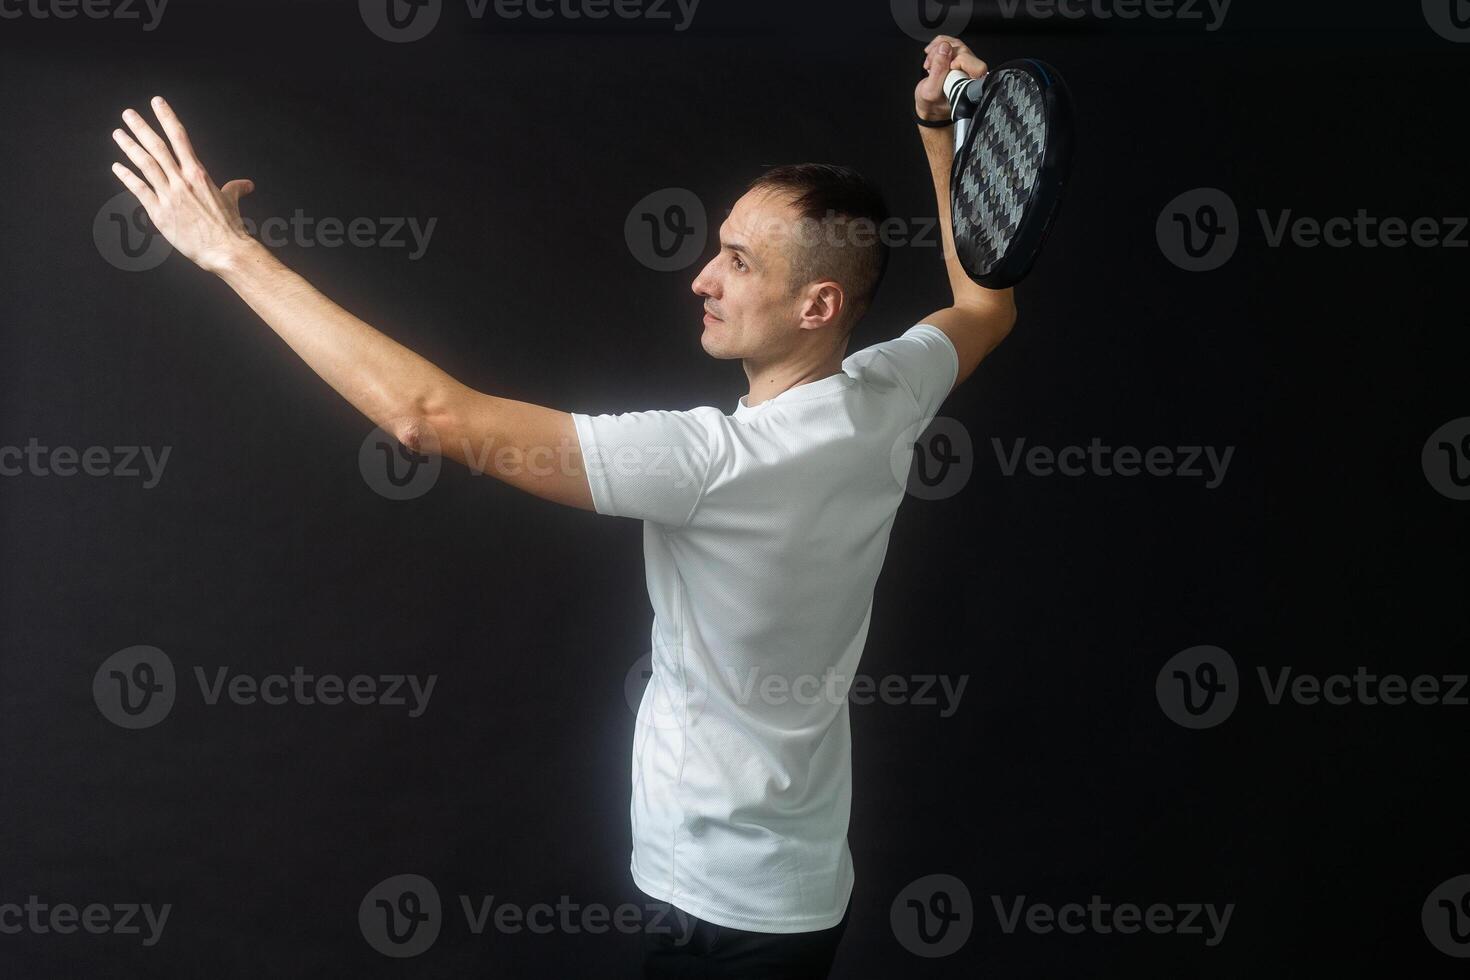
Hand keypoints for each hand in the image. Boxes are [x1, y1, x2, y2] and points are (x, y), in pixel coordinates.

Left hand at [110, 97, 256, 273]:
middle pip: (157, 147)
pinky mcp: (159, 213)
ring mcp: (168, 196)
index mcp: (198, 174)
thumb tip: (246, 185)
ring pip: (145, 164)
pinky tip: (118, 167)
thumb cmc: (230, 227)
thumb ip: (235, 189)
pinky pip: (139, 190)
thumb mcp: (232, 202)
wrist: (225, 249)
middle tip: (127, 113)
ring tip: (118, 134)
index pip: (180, 138)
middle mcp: (181, 180)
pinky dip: (127, 177)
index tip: (157, 103)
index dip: (167, 118)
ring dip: (130, 147)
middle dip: (141, 128)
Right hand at [915, 36, 988, 122]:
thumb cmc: (931, 104)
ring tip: (929, 63)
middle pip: (963, 51)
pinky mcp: (958, 58)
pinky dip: (937, 46)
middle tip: (930, 65)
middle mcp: (971, 75)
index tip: (947, 68)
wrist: (928, 105)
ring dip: (938, 50)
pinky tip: (931, 56)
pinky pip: (951, 43)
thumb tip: (945, 48)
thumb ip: (938, 71)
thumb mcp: (929, 92)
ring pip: (956, 45)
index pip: (974, 65)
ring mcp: (965, 65)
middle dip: (943, 54)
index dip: (959, 61)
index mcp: (970, 87)